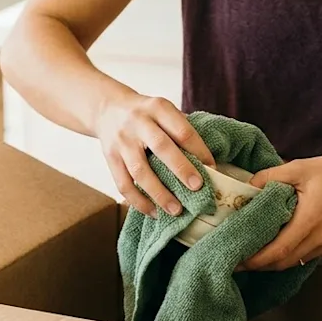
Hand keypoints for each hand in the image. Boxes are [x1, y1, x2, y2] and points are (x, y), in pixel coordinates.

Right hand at [94, 92, 214, 216]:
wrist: (108, 109)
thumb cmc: (147, 115)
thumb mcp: (163, 110)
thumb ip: (181, 130)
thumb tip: (209, 164)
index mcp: (158, 108)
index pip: (182, 130)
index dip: (199, 150)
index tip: (213, 168)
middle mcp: (138, 122)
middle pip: (161, 147)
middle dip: (181, 169)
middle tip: (198, 188)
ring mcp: (122, 141)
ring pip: (140, 171)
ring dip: (159, 193)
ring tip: (176, 210)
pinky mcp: (110, 158)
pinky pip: (124, 184)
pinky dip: (139, 201)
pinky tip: (154, 212)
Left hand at [241, 154, 321, 270]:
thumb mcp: (301, 167)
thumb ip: (271, 177)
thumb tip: (245, 188)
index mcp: (311, 220)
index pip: (277, 250)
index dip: (255, 259)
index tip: (235, 259)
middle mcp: (321, 239)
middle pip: (283, 262)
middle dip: (258, 264)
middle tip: (236, 258)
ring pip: (294, 261)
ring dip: (272, 261)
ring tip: (252, 253)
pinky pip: (305, 256)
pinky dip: (288, 255)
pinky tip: (276, 246)